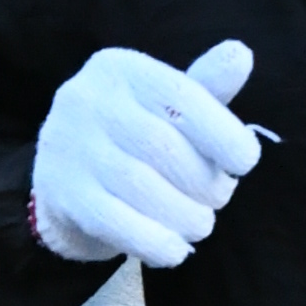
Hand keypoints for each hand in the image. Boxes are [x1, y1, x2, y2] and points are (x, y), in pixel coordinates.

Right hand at [31, 38, 261, 270]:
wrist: (62, 178)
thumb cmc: (132, 137)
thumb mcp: (165, 105)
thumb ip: (206, 86)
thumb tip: (241, 55)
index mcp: (120, 69)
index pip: (183, 97)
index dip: (223, 134)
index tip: (245, 162)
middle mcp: (86, 99)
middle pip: (164, 147)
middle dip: (205, 182)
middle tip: (219, 197)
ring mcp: (68, 146)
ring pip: (142, 187)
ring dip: (185, 215)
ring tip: (201, 224)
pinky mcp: (61, 193)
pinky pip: (115, 222)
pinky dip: (154, 242)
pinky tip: (176, 250)